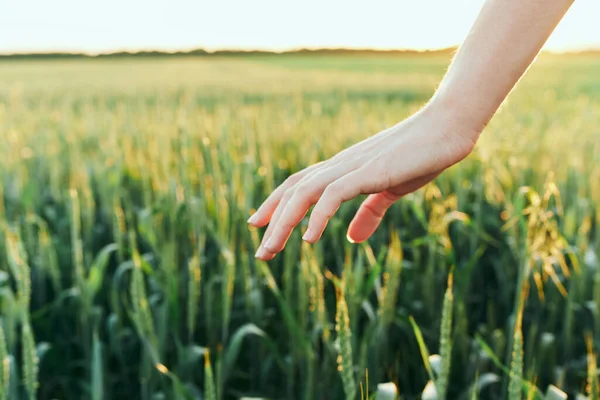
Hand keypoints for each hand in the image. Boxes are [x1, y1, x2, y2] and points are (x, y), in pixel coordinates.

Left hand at [248, 102, 479, 260]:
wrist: (449, 127)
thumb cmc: (421, 155)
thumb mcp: (391, 191)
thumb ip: (370, 213)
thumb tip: (352, 239)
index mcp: (343, 169)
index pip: (299, 185)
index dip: (276, 204)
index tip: (258, 225)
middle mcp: (340, 165)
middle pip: (294, 190)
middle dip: (273, 220)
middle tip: (260, 253)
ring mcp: (353, 166)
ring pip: (305, 192)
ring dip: (285, 221)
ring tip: (271, 250)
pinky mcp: (371, 171)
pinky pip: (335, 194)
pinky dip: (318, 215)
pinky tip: (309, 238)